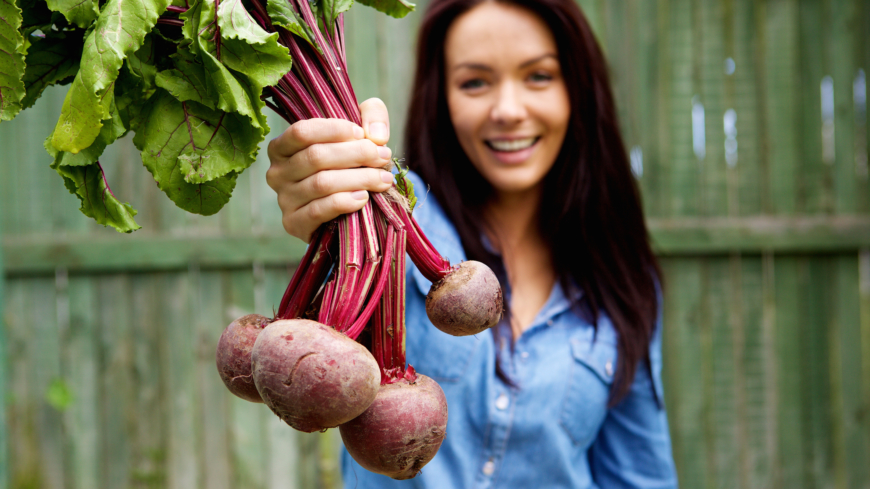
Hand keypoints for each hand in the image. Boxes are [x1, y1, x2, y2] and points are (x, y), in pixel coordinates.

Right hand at [266, 98, 392, 242]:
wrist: (345, 211)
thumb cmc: (349, 165)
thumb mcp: (360, 133)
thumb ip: (371, 116)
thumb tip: (376, 135)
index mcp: (283, 147)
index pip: (302, 132)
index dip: (334, 130)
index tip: (362, 134)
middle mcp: (277, 172)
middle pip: (316, 157)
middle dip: (356, 154)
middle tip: (383, 156)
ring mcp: (283, 199)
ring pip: (322, 183)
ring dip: (359, 179)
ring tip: (383, 179)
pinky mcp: (294, 223)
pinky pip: (319, 210)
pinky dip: (344, 202)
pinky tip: (363, 197)